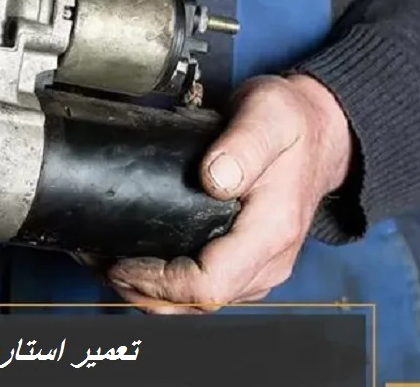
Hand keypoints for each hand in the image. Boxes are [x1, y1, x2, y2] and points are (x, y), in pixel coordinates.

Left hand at [106, 75, 352, 312]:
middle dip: (140, 291)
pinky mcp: (246, 264)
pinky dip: (162, 286)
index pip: (208, 285)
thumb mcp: (269, 116)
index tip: (122, 260)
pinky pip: (200, 290)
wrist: (320, 130)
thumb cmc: (291, 122)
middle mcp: (266, 262)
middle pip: (194, 304)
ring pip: (194, 304)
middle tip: (99, 261)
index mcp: (270, 233)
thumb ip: (243, 145)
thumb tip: (213, 178)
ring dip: (146, 292)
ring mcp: (257, 268)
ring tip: (105, 263)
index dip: (158, 282)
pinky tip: (134, 263)